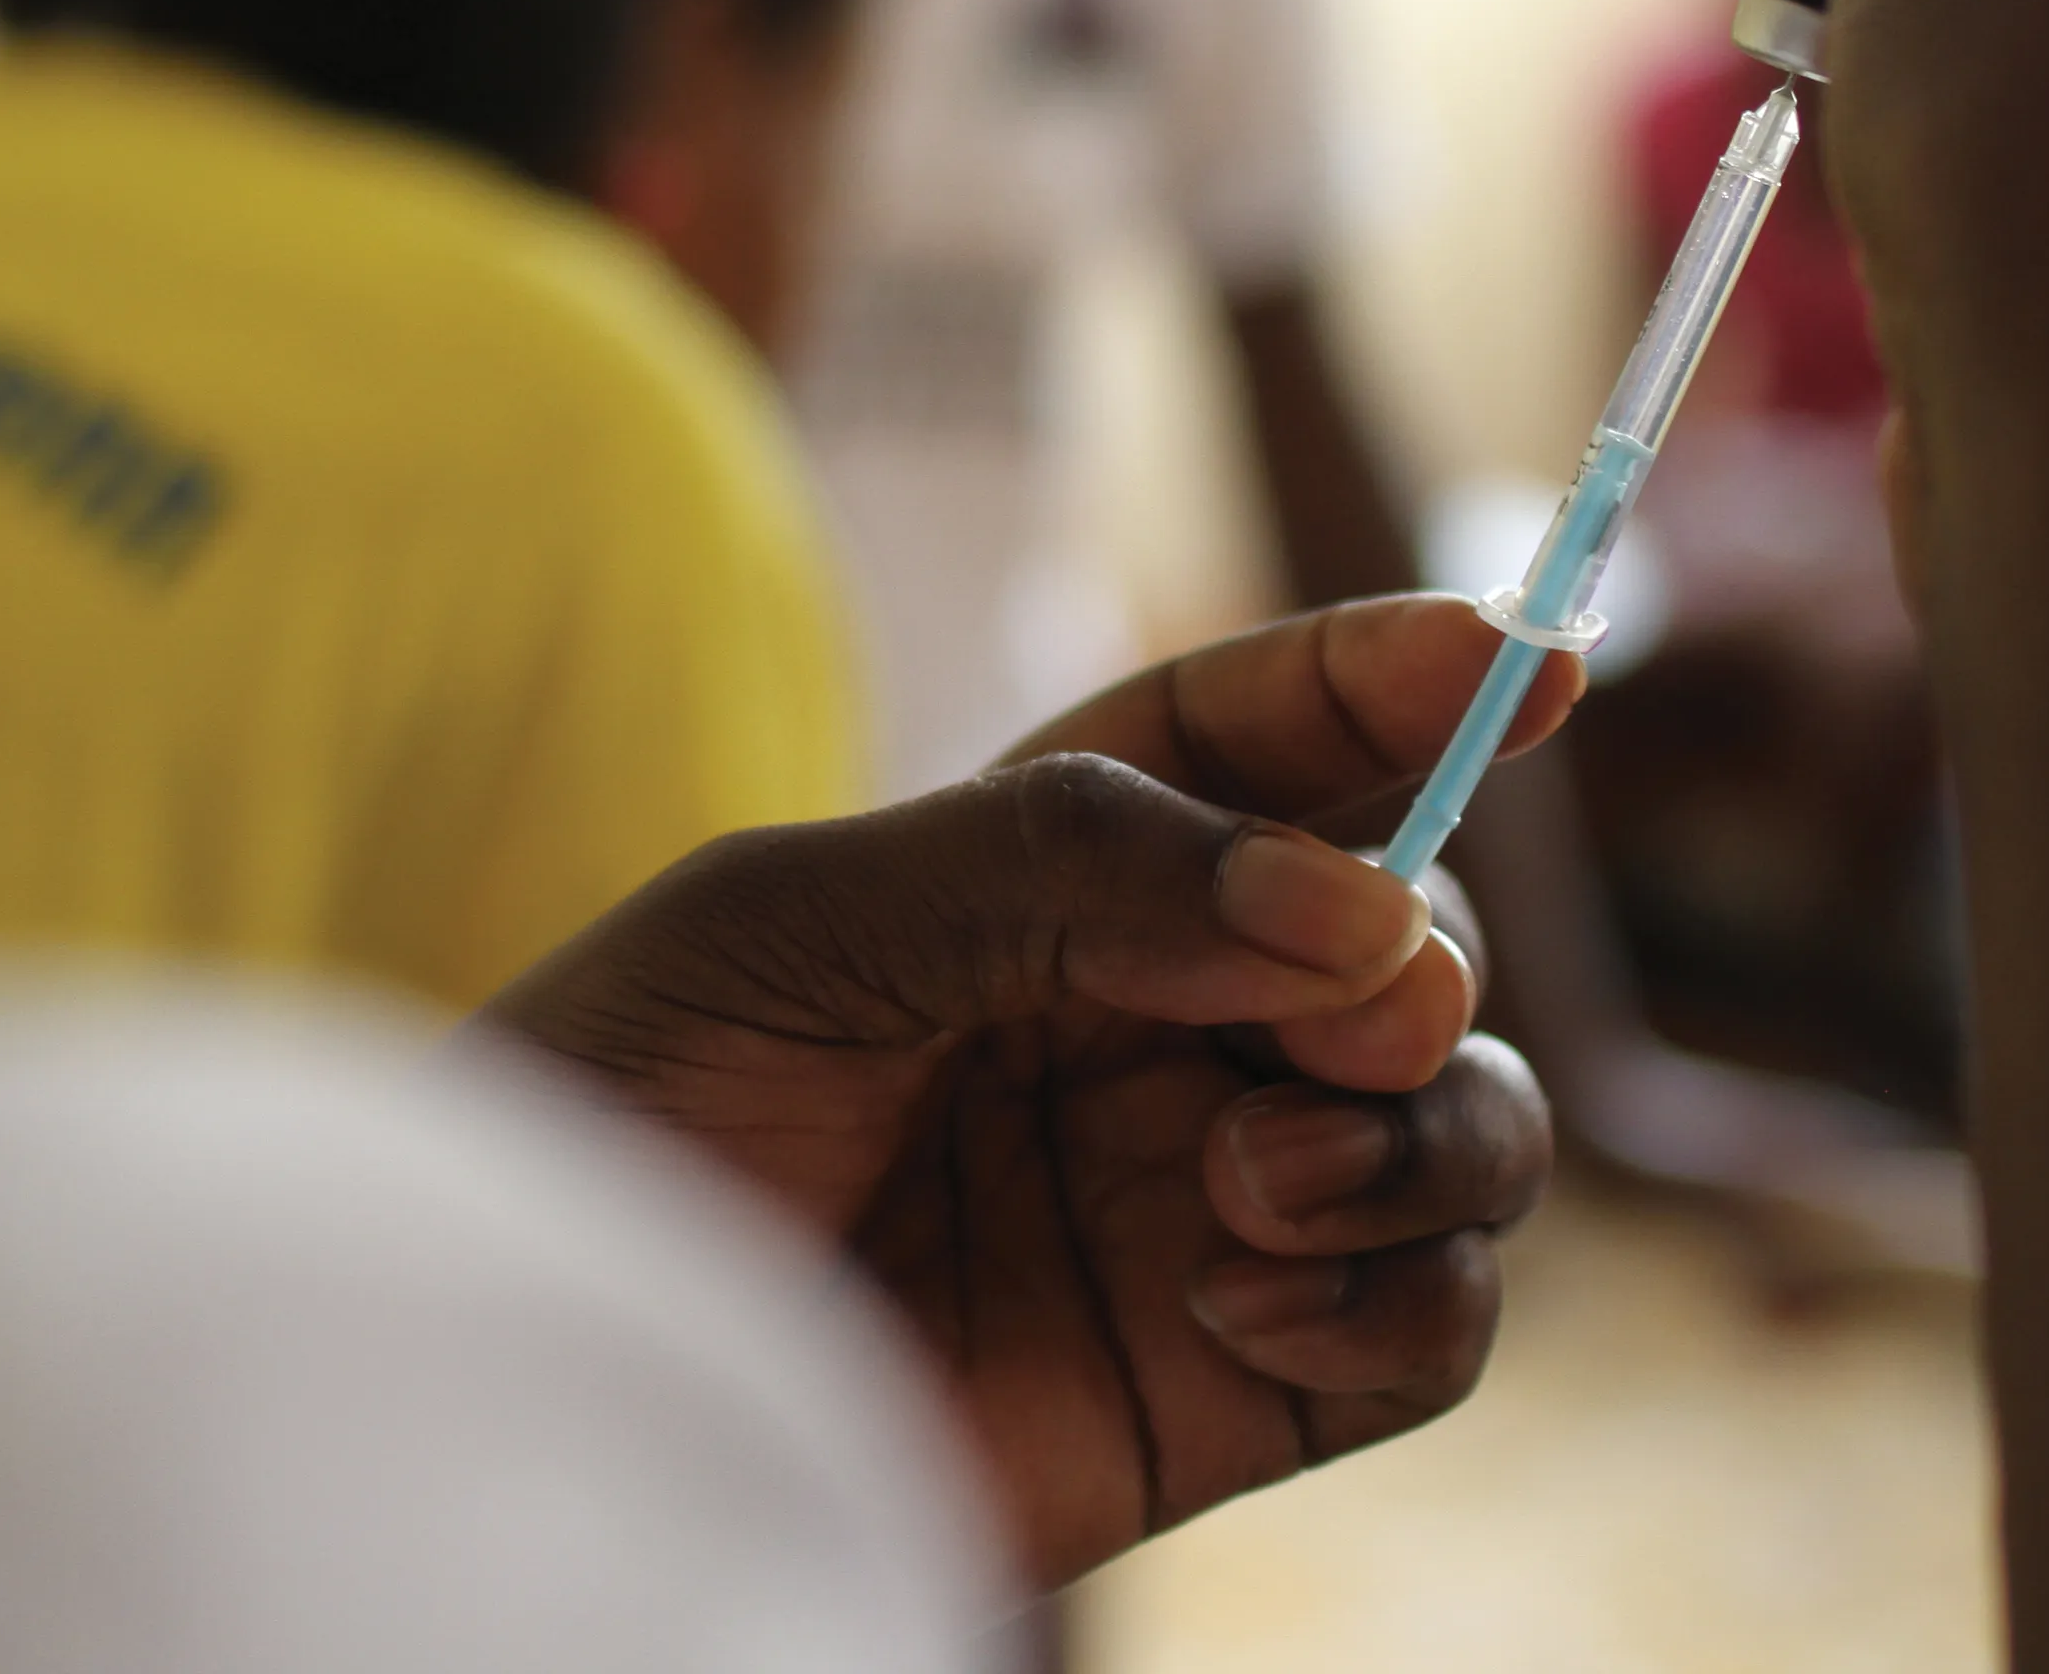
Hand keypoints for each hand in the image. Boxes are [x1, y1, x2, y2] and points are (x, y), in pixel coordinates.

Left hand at [483, 596, 1572, 1590]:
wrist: (525, 1392)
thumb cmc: (620, 1110)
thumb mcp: (797, 921)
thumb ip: (1067, 875)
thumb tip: (1351, 911)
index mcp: (1054, 868)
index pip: (1268, 743)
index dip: (1401, 682)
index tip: (1523, 657)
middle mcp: (1161, 1021)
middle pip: (1412, 935)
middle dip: (1419, 948)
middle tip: (1355, 1007)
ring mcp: (1207, 1201)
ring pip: (1463, 1124)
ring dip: (1426, 1131)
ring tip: (1251, 1182)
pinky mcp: (1229, 1385)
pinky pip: (1433, 1327)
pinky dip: (1398, 1299)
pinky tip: (1240, 1300)